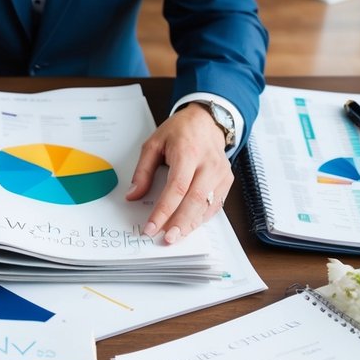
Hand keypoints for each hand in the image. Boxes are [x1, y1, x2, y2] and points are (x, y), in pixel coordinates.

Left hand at [125, 104, 232, 243]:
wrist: (207, 121)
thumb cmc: (179, 132)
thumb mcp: (153, 144)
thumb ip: (142, 171)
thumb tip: (132, 195)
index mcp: (188, 152)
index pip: (176, 188)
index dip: (163, 211)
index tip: (151, 227)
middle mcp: (208, 164)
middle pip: (195, 200)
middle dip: (179, 223)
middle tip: (166, 239)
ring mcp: (221, 173)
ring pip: (207, 205)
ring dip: (191, 224)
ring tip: (175, 237)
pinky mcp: (226, 180)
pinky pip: (215, 205)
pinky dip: (201, 218)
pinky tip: (189, 226)